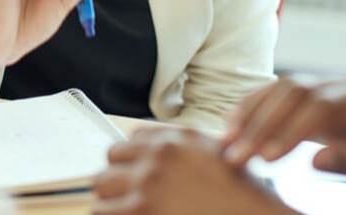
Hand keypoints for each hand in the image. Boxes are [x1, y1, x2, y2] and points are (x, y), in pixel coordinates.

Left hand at [93, 126, 296, 214]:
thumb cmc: (243, 200)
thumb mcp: (218, 158)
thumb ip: (186, 150)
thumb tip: (153, 153)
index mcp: (179, 139)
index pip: (133, 138)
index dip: (131, 159)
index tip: (133, 174)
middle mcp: (160, 154)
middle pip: (112, 156)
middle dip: (117, 177)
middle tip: (126, 196)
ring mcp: (148, 181)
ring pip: (101, 183)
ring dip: (110, 199)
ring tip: (124, 211)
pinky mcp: (141, 208)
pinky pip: (103, 211)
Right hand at [222, 74, 345, 198]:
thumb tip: (313, 160)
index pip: (322, 105)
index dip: (289, 130)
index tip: (264, 158)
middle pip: (296, 90)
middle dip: (261, 122)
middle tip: (234, 154)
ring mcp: (339, 87)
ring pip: (286, 88)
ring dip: (253, 112)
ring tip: (226, 139)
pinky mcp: (328, 99)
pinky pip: (288, 97)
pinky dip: (260, 109)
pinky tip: (237, 125)